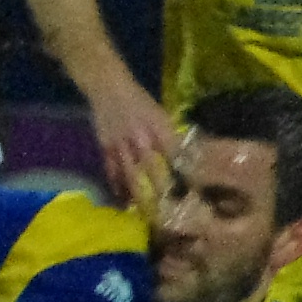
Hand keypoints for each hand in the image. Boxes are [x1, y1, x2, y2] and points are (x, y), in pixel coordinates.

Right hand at [90, 81, 180, 207]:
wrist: (107, 87)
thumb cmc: (139, 100)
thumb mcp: (160, 114)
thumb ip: (170, 136)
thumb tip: (186, 157)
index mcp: (158, 127)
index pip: (176, 154)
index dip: (186, 173)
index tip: (195, 192)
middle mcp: (141, 138)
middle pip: (155, 170)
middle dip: (164, 191)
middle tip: (173, 211)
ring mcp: (122, 145)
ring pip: (133, 175)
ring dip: (141, 196)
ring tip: (149, 215)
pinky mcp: (106, 148)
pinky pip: (112, 172)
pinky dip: (118, 188)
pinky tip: (124, 203)